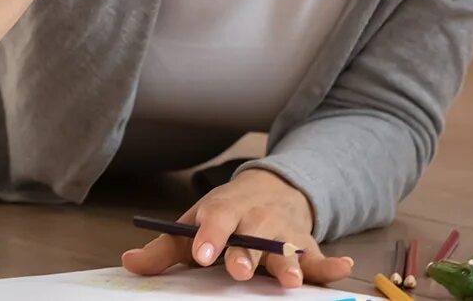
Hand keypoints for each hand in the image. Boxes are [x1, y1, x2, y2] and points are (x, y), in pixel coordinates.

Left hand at [121, 170, 353, 287]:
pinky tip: (343, 268)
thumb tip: (129, 265)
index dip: (209, 235)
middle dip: (248, 254)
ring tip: (290, 281)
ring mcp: (284, 233)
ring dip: (289, 263)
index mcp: (225, 209)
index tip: (202, 254)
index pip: (216, 218)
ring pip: (287, 247)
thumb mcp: (193, 226)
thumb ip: (163, 250)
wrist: (268, 190)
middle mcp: (257, 219)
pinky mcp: (306, 248)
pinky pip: (320, 257)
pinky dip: (331, 265)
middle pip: (253, 235)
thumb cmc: (224, 217)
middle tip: (240, 272)